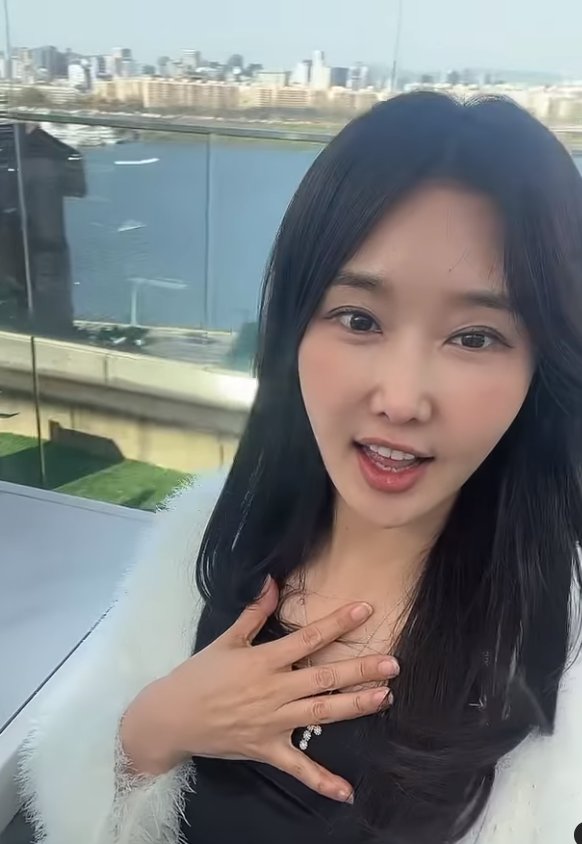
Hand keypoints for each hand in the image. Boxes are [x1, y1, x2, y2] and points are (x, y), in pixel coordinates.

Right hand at [121, 577, 398, 802]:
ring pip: (322, 713)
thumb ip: (253, 613)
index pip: (309, 639)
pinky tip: (347, 792)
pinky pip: (299, 768)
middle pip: (325, 678)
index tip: (365, 610)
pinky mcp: (268, 750)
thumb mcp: (225, 639)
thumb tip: (272, 582)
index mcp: (264, 661)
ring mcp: (274, 723)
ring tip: (385, 697)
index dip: (338, 623)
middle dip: (360, 670)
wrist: (171, 718)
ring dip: (355, 706)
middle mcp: (275, 691)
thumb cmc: (198, 675)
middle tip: (392, 663)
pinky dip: (322, 781)